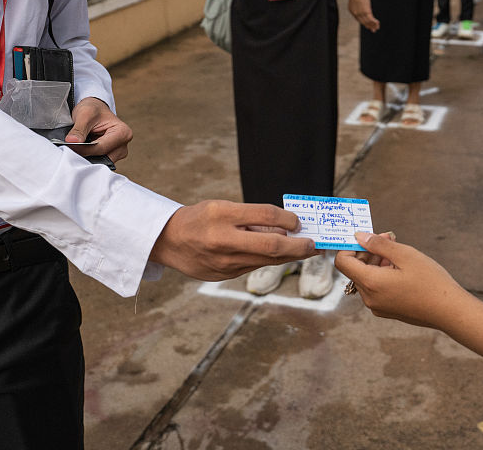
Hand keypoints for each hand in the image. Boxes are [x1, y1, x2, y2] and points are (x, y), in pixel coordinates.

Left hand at [65, 97, 132, 161]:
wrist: (94, 110)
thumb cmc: (93, 109)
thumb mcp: (85, 114)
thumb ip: (79, 129)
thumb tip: (72, 141)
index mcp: (123, 133)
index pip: (101, 148)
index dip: (83, 149)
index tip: (69, 145)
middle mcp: (123, 145)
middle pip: (102, 158)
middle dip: (85, 155)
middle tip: (71, 148)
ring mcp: (118, 152)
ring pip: (99, 162)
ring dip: (87, 157)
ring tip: (77, 148)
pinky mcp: (111, 156)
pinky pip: (98, 162)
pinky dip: (88, 157)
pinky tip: (82, 151)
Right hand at [149, 200, 317, 279]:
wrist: (168, 242)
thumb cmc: (199, 219)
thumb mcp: (221, 207)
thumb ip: (251, 217)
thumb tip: (285, 225)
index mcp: (222, 215)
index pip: (266, 215)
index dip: (288, 219)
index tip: (298, 221)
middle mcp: (224, 240)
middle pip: (272, 246)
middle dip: (299, 246)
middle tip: (314, 244)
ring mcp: (224, 262)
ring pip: (266, 260)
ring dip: (290, 256)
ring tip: (305, 250)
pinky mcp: (225, 275)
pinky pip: (254, 267)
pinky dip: (270, 261)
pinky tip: (281, 256)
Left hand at [335, 231, 468, 329]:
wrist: (449, 311)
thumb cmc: (430, 281)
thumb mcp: (404, 255)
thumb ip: (378, 244)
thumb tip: (359, 236)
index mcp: (370, 283)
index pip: (343, 262)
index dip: (351, 246)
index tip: (367, 238)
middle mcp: (369, 298)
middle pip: (355, 270)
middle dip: (368, 252)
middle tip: (389, 239)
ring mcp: (378, 307)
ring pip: (366, 278)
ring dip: (376, 262)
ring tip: (398, 252)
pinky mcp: (387, 310)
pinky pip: (376, 289)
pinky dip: (382, 275)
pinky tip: (400, 268)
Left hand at [348, 0, 378, 31]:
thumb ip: (358, 2)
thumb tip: (361, 1)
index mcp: (352, 10)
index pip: (358, 19)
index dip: (364, 23)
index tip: (367, 26)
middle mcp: (356, 13)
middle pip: (363, 22)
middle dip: (369, 26)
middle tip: (373, 30)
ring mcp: (361, 13)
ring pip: (367, 22)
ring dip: (373, 25)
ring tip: (377, 27)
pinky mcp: (366, 12)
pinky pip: (371, 19)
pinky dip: (374, 22)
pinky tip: (378, 23)